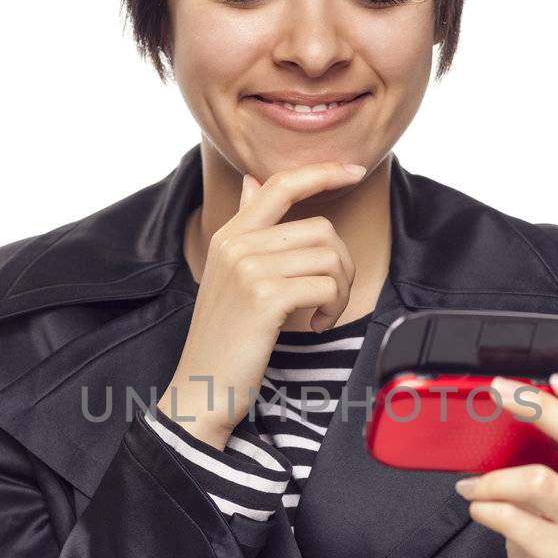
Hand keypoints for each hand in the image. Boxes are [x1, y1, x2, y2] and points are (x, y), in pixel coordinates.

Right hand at [160, 161, 364, 449]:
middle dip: (342, 265)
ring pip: (329, 257)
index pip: (281, 184)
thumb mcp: (229, 275)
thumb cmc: (226, 336)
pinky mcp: (265, 297)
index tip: (355, 170)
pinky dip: (333, 309)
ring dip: (340, 290)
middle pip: (320, 228)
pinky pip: (327, 286)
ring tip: (322, 314)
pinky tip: (315, 325)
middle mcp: (236, 244)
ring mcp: (248, 269)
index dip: (323, 172)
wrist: (202, 387)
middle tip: (331, 298)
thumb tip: (252, 182)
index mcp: (230, 235)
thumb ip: (246, 228)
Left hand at [454, 372, 557, 557]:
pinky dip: (487, 508)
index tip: (553, 377)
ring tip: (472, 484)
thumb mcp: (557, 496)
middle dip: (539, 407)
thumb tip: (497, 415)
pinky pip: (516, 521)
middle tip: (499, 393)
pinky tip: (477, 508)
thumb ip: (543, 458)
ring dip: (494, 476)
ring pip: (540, 481)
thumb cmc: (551, 543)